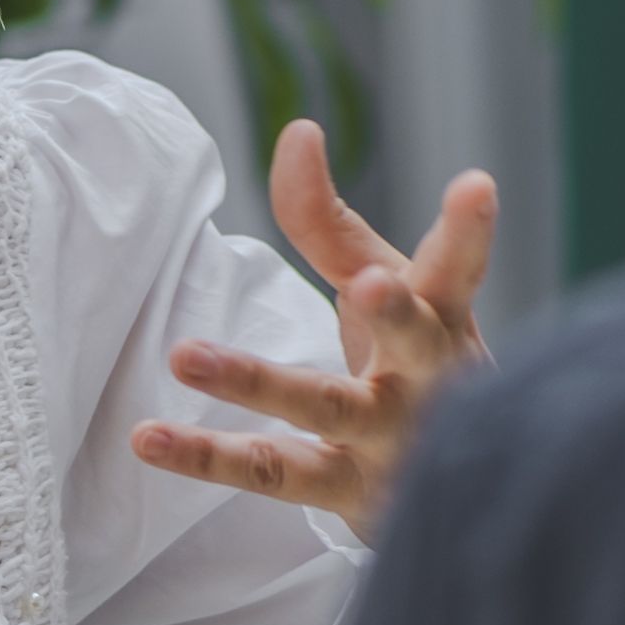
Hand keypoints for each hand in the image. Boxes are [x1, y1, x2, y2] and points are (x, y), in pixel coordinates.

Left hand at [131, 119, 492, 541]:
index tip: (475, 185)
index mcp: (443, 320)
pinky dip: (206, 458)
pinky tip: (148, 438)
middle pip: (415, 341)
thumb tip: (298, 130)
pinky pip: (270, 471)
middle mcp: (426, 380)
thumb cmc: (407, 364)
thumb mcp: (379, 284)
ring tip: (186, 353)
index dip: (468, 230)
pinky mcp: (346, 493)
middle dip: (395, 310)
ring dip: (258, 381)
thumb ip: (329, 220)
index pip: (459, 268)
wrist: (454, 491)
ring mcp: (389, 442)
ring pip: (327, 409)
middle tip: (372, 281)